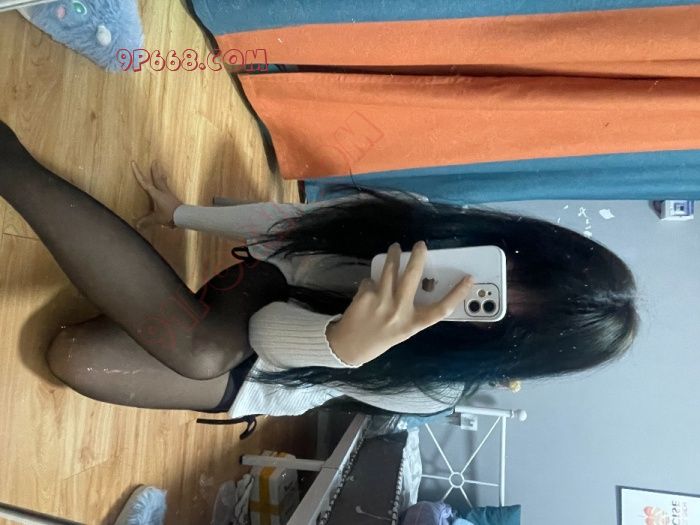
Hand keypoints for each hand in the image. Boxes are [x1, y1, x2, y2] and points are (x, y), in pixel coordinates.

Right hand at [131, 161, 182, 229]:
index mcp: (156, 194)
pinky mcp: (173, 198)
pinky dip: (165, 184)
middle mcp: (162, 191)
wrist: (184, 216)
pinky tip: (166, 185)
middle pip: (157, 178)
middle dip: (155, 170)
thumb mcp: (157, 219)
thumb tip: (137, 225)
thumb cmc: (170, 215)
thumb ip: (147, 221)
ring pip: (163, 182)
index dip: (138, 172)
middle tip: (155, 161)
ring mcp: (168, 194)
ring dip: (161, 175)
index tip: (134, 163)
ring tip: (161, 170)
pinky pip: (167, 188)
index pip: (144, 182)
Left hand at [326, 241, 473, 365]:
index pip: (441, 309)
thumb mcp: (403, 329)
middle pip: (414, 277)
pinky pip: (372, 280)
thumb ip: (412, 310)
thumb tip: (421, 283)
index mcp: (413, 324)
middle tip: (420, 244)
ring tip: (395, 248)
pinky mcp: (365, 295)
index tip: (469, 279)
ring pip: (391, 269)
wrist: (349, 347)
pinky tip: (369, 290)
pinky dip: (372, 281)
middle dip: (418, 256)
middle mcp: (399, 312)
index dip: (457, 294)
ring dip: (394, 255)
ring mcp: (382, 302)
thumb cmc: (381, 337)